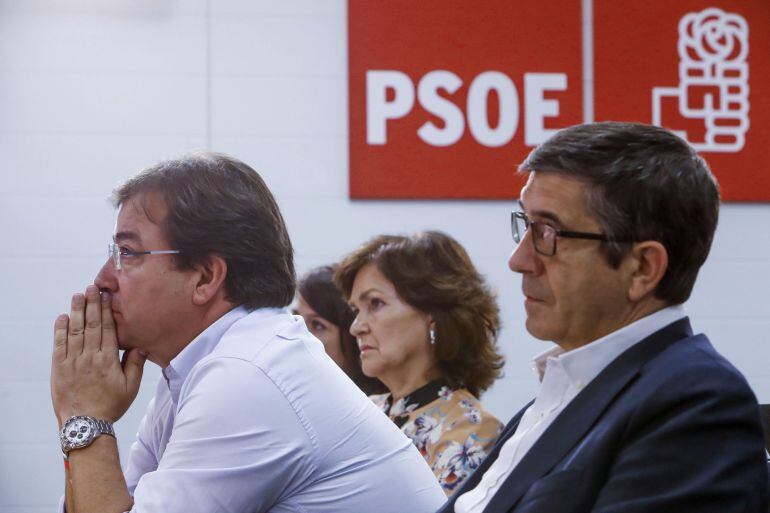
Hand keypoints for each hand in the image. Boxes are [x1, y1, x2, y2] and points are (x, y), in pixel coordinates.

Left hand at [51, 285, 146, 423]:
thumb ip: (135, 365)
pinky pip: (59, 345)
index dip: (106, 311)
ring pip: (75, 331)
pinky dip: (61, 330)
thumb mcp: (130, 388)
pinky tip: (63, 317)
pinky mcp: (59, 368)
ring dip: (77, 312)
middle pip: (91, 325)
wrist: (85, 424)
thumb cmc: (110, 406)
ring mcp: (73, 362)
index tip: (106, 296)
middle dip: (91, 305)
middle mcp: (90, 357)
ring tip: (78, 296)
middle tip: (91, 288)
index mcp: (108, 360)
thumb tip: (140, 346)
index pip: (107, 329)